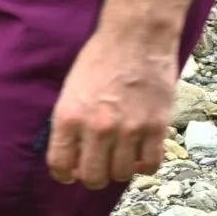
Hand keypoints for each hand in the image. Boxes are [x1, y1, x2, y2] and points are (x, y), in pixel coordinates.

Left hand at [46, 17, 178, 187]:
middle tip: (96, 168)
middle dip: (92, 177)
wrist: (136, 38)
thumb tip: (72, 153)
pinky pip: (151, 164)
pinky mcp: (157, 127)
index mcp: (69, 117)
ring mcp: (129, 129)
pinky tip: (139, 154)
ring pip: (122, 174)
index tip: (69, 173)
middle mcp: (97, 128)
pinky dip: (144, 166)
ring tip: (119, 158)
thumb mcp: (70, 90)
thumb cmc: (99, 59)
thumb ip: (69, 123)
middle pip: (93, 177)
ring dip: (118, 170)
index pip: (59, 164)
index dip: (63, 174)